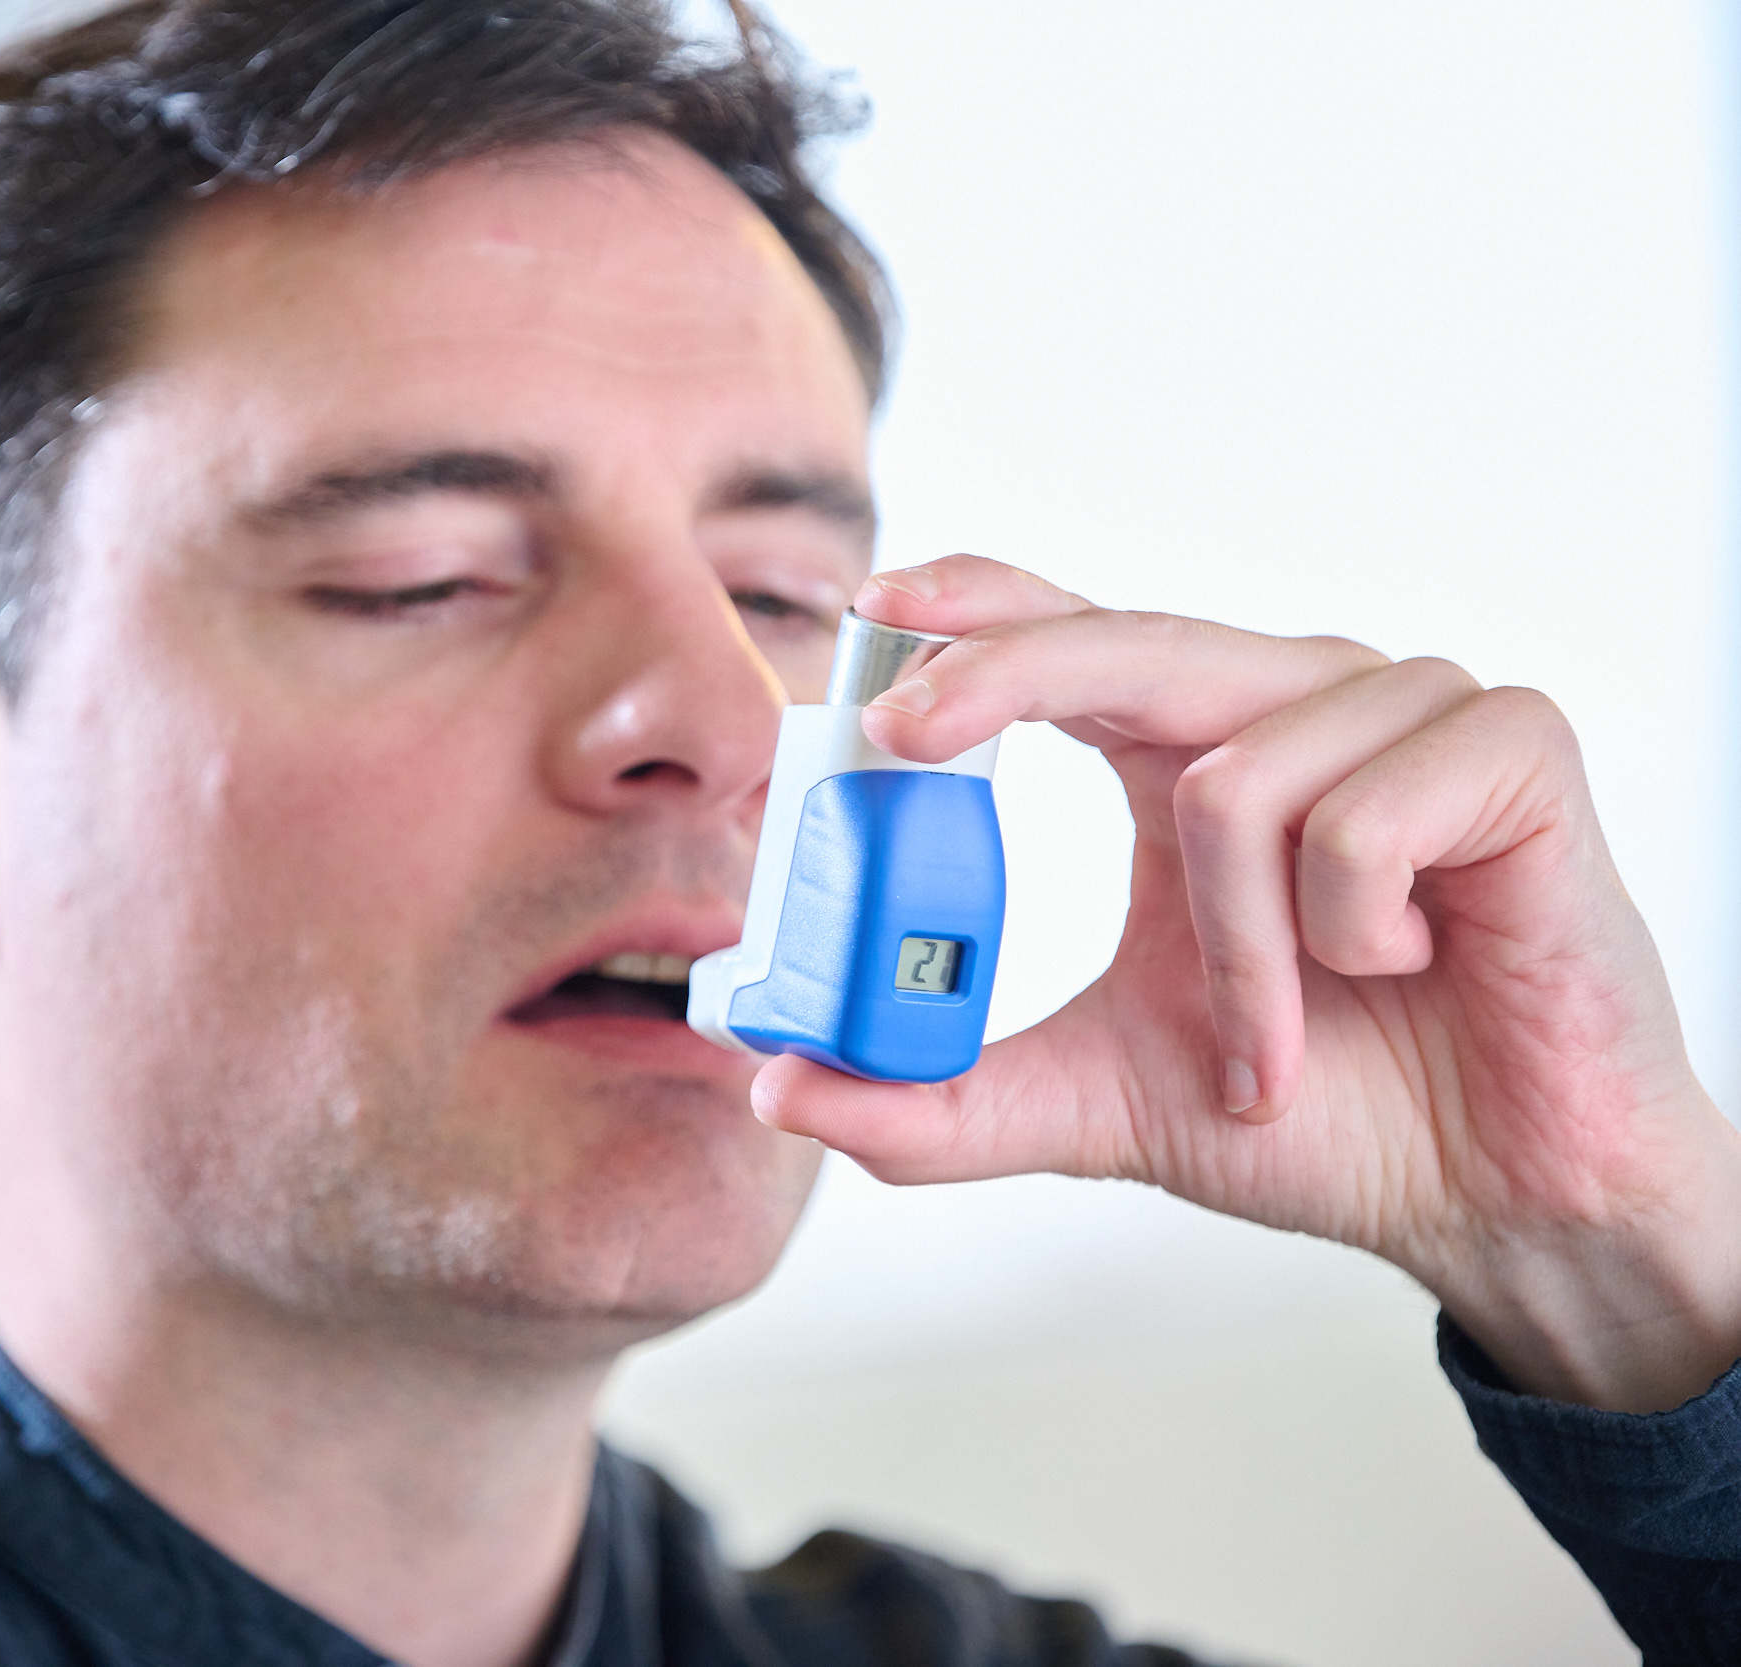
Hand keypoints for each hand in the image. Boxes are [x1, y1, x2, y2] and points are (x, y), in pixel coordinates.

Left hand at [754, 556, 1740, 1412]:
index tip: (870, 601)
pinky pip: (1356, 820)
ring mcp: (1403, 709)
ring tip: (1282, 1038)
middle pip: (1125, 641)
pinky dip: (1349, 934)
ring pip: (1232, 782)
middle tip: (901, 738)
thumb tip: (780, 1085)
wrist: (1496, 1196)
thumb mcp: (1101, 1100)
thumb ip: (945, 1097)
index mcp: (1191, 749)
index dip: (977, 602)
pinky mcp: (1511, 745)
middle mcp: (1289, 700)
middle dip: (1002, 677)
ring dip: (1235, 956)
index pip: (1071, 632)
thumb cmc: (1318, 1114)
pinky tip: (1412, 965)